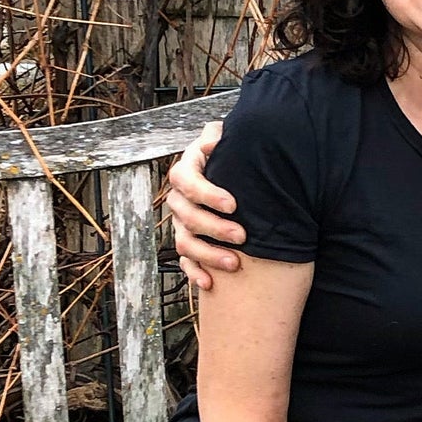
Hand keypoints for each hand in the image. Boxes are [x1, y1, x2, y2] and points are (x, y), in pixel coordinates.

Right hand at [165, 119, 244, 290]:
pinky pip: (185, 262)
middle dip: (214, 228)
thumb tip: (211, 144)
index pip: (185, 180)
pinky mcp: (189, 243)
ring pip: (184, 242)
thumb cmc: (235, 158)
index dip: (206, 193)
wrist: (239, 178)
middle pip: (186, 216)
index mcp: (186, 171)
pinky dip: (195, 273)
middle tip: (242, 236)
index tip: (233, 204)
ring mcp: (181, 224)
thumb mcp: (229, 142)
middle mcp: (180, 199)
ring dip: (207, 255)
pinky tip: (209, 284)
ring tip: (234, 263)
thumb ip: (219, 137)